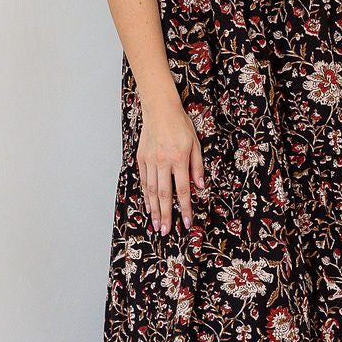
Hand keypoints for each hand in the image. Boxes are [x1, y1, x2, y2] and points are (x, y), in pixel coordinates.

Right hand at [137, 96, 205, 234]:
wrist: (160, 109)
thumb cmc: (180, 125)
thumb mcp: (195, 144)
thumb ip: (197, 166)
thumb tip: (199, 186)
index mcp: (179, 159)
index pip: (183, 190)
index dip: (185, 208)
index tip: (187, 222)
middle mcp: (163, 162)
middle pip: (165, 195)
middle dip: (165, 215)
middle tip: (165, 231)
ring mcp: (150, 160)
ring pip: (152, 190)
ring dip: (154, 209)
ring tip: (155, 224)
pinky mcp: (141, 158)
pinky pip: (144, 180)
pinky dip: (145, 195)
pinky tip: (148, 206)